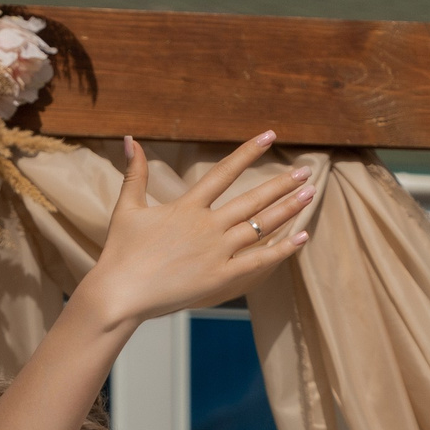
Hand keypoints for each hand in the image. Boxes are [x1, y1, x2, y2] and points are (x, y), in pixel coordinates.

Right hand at [71, 132, 312, 329]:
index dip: (248, 152)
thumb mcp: (127, 208)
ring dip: (287, 209)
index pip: (224, 172)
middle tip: (306, 171)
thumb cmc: (120, 252)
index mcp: (187, 207)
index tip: (270, 136)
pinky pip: (258, 260)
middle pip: (252, 199)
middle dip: (281, 183)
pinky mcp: (219, 277)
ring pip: (260, 226)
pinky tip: (302, 237)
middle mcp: (207, 226)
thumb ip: (135, 173)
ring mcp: (216, 252)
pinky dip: (282, 249)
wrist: (120, 293)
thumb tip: (132, 140)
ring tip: (309, 194)